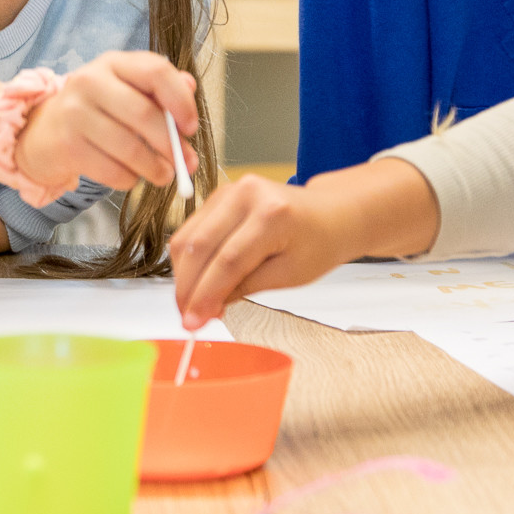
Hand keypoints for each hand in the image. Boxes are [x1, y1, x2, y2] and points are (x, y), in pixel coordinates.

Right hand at [12, 51, 197, 194]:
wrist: (41, 131)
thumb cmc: (95, 111)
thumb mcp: (125, 90)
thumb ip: (159, 89)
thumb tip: (190, 89)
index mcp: (113, 63)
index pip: (156, 71)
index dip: (181, 101)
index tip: (191, 127)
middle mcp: (91, 81)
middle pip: (144, 114)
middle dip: (172, 144)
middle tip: (187, 163)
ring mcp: (75, 112)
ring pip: (130, 147)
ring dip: (155, 168)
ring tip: (164, 175)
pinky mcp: (67, 145)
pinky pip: (112, 170)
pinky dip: (130, 180)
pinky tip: (132, 177)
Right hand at [168, 174, 370, 327]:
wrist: (329, 214)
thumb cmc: (318, 242)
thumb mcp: (289, 275)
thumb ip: (244, 288)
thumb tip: (205, 308)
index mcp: (271, 214)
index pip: (227, 261)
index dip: (205, 295)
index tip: (193, 322)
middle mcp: (246, 194)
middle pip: (200, 246)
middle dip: (187, 287)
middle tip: (186, 318)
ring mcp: (229, 190)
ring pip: (188, 237)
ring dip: (184, 275)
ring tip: (192, 303)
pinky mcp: (219, 195)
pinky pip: (192, 229)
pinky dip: (189, 259)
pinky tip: (198, 281)